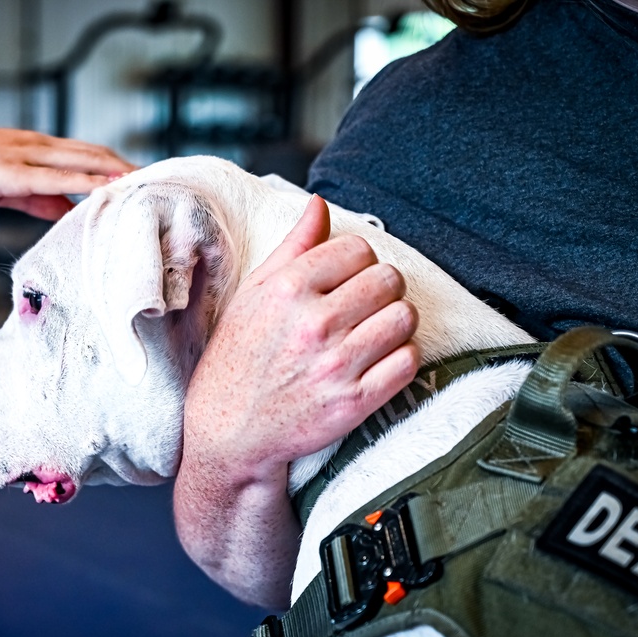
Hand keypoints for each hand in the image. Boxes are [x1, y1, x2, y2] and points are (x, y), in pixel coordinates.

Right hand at [0, 126, 136, 219]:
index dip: (118, 165)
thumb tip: (65, 212)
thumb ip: (36, 199)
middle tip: (160, 182)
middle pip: (96, 154)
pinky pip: (56, 178)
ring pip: (84, 160)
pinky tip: (108, 188)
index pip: (88, 154)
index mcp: (35, 150)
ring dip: (118, 172)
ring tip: (148, 185)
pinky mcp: (11, 173)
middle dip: (130, 168)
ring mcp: (26, 157)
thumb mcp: (4, 188)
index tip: (145, 180)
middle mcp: (37, 147)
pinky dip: (86, 182)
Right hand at [173, 195, 418, 607]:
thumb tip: (319, 203)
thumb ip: (293, 247)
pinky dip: (401, 359)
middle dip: (382, 289)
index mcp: (287, 289)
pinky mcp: (354, 402)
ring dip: (395, 322)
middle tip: (364, 306)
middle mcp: (313, 323)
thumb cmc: (238, 358)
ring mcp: (336, 365)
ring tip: (373, 332)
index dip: (357, 262)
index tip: (346, 280)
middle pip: (389, 279)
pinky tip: (378, 361)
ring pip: (405, 317)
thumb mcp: (253, 295)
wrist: (229, 431)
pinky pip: (408, 362)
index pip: (359, 248)